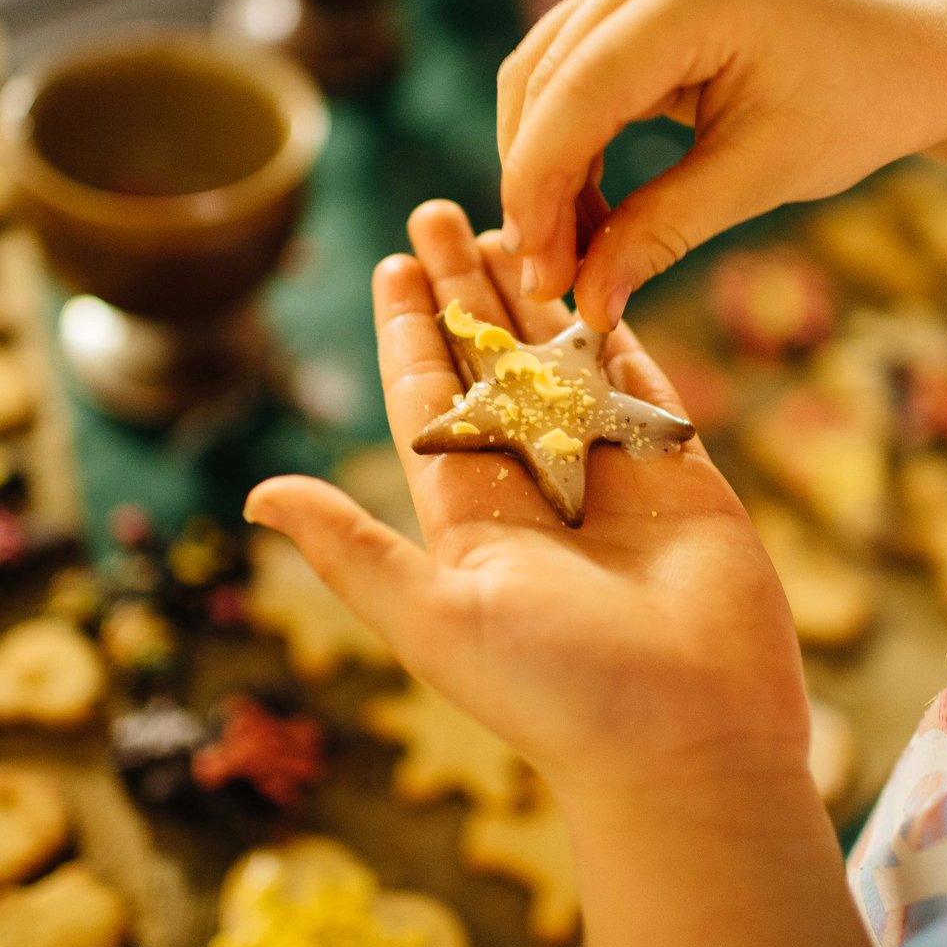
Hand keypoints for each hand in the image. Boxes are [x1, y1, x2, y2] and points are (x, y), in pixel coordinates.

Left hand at [244, 201, 811, 807]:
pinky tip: (599, 272)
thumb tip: (254, 497)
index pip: (426, 398)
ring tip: (515, 217)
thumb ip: (352, 550)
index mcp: (467, 515)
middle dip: (460, 288)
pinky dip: (620, 325)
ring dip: (535, 293)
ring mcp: (608, 474)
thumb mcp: (435, 619)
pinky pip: (642, 379)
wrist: (692, 739)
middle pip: (488, 360)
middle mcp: (533, 485)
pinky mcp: (678, 472)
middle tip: (438, 207)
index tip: (391, 261)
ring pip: (562, 358)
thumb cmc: (557, 691)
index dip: (407, 329)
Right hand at [497, 0, 946, 329]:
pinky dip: (567, 141)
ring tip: (566, 254)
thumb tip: (586, 303)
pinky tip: (583, 210)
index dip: (541, 186)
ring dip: (543, 166)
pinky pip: (570, 67)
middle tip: (548, 279)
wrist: (907, 57)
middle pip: (546, 78)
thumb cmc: (856, 107)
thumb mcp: (760, 176)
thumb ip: (662, 231)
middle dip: (536, 186)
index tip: (537, 272)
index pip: (581, 89)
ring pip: (544, 73)